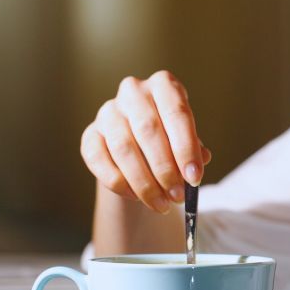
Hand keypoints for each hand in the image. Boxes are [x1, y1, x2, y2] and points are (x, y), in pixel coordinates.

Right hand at [80, 71, 211, 213]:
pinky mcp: (90, 135)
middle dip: (165, 168)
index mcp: (163, 85)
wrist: (140, 145)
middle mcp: (133, 91)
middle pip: (148, 130)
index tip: (194, 177)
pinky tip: (136, 197)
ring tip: (161, 203)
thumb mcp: (186, 138)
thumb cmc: (170, 138)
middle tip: (177, 196)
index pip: (176, 113)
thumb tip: (199, 160)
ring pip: (124, 148)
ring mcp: (108, 112)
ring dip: (144, 182)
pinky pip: (99, 160)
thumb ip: (193, 148)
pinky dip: (119, 183)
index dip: (186, 148)